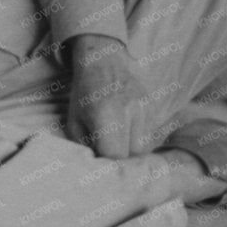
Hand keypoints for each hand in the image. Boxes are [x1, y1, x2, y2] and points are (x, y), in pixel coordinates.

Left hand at [64, 35, 153, 158]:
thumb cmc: (83, 94)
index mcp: (107, 114)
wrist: (103, 61)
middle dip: (120, 156)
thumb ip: (86, 146)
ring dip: (130, 146)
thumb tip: (98, 166)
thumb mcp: (74, 121)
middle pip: (134, 152)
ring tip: (116, 138)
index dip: (107, 161)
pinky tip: (124, 127)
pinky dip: (136, 135)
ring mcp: (144, 107)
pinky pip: (148, 132)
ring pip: (144, 144)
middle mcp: (130, 110)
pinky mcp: (151, 105)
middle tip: (107, 150)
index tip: (99, 158)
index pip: (116, 154)